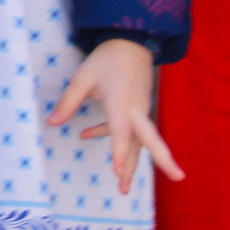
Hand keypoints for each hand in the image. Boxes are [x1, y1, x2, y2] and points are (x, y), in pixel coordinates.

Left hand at [46, 38, 182, 193]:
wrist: (131, 42)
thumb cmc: (106, 60)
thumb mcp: (83, 77)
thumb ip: (68, 102)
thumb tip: (52, 124)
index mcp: (122, 102)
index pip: (121, 132)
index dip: (118, 153)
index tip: (118, 172)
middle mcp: (136, 109)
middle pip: (150, 139)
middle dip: (163, 160)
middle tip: (178, 178)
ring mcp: (140, 110)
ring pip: (140, 141)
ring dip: (132, 163)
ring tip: (123, 188)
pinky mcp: (139, 108)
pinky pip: (129, 130)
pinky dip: (112, 137)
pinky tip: (84, 135)